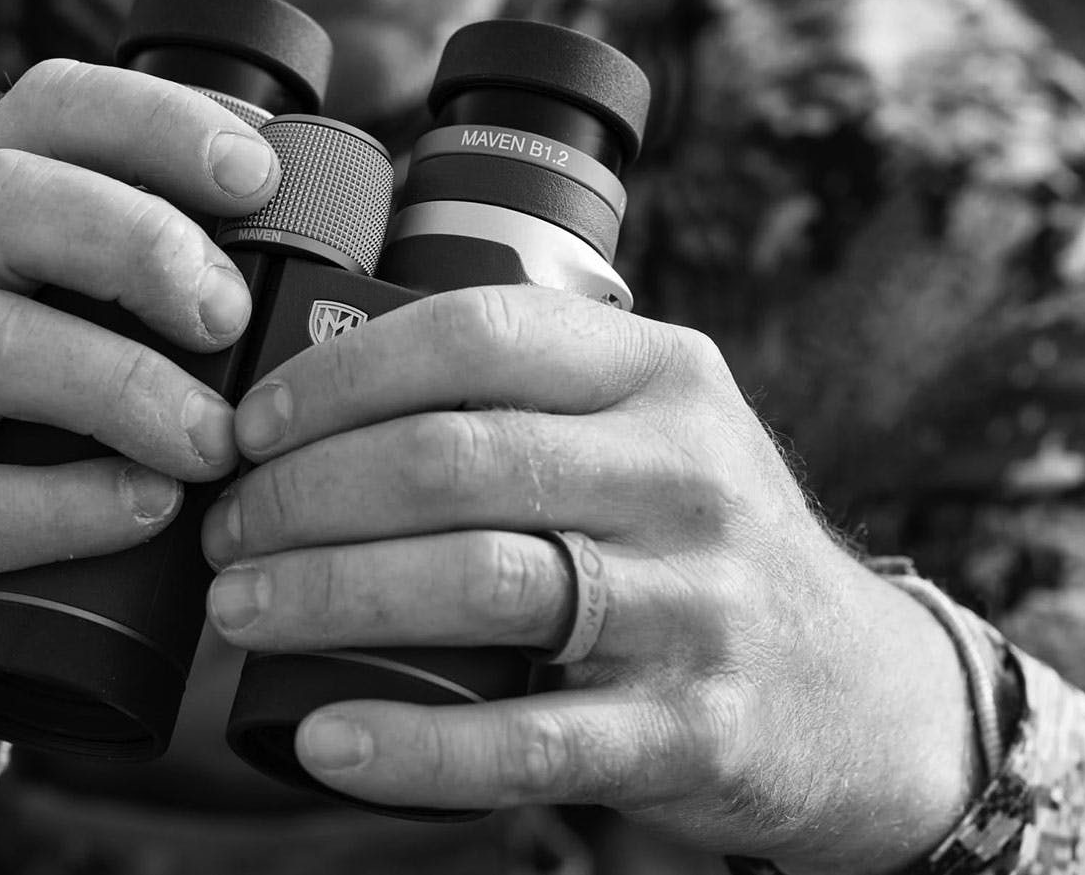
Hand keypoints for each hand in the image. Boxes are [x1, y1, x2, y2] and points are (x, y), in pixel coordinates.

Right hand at [0, 59, 277, 771]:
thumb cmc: (20, 471)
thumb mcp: (71, 359)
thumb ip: (155, 313)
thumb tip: (331, 295)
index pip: (40, 114)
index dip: (151, 120)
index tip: (257, 175)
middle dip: (131, 241)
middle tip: (229, 314)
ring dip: (115, 381)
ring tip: (213, 440)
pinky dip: (63, 505)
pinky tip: (148, 509)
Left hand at [201, 286, 978, 872]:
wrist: (862, 698)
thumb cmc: (697, 545)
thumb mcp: (655, 429)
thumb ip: (530, 391)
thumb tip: (306, 381)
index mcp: (664, 375)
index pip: (475, 338)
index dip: (336, 378)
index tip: (246, 427)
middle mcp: (689, 476)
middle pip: (455, 461)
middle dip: (303, 496)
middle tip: (222, 533)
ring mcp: (698, 606)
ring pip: (480, 585)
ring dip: (329, 595)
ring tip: (240, 611)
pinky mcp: (693, 731)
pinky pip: (529, 742)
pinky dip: (410, 745)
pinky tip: (325, 739)